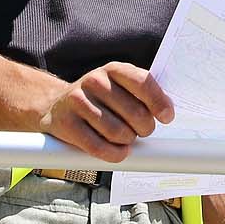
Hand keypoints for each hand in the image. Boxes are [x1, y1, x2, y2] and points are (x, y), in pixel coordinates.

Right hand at [36, 62, 173, 161]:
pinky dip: (114, 154)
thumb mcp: (120, 87)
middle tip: (142, 131)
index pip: (143, 82)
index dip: (159, 102)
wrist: (56, 106)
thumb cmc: (98, 100)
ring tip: (125, 138)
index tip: (167, 117)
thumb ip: (143, 94)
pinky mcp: (66, 123)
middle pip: (135, 112)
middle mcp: (94, 81)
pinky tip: (118, 152)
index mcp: (113, 69)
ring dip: (128, 141)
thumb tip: (167, 110)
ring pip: (118, 132)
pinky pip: (98, 147)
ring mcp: (78, 101)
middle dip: (145, 128)